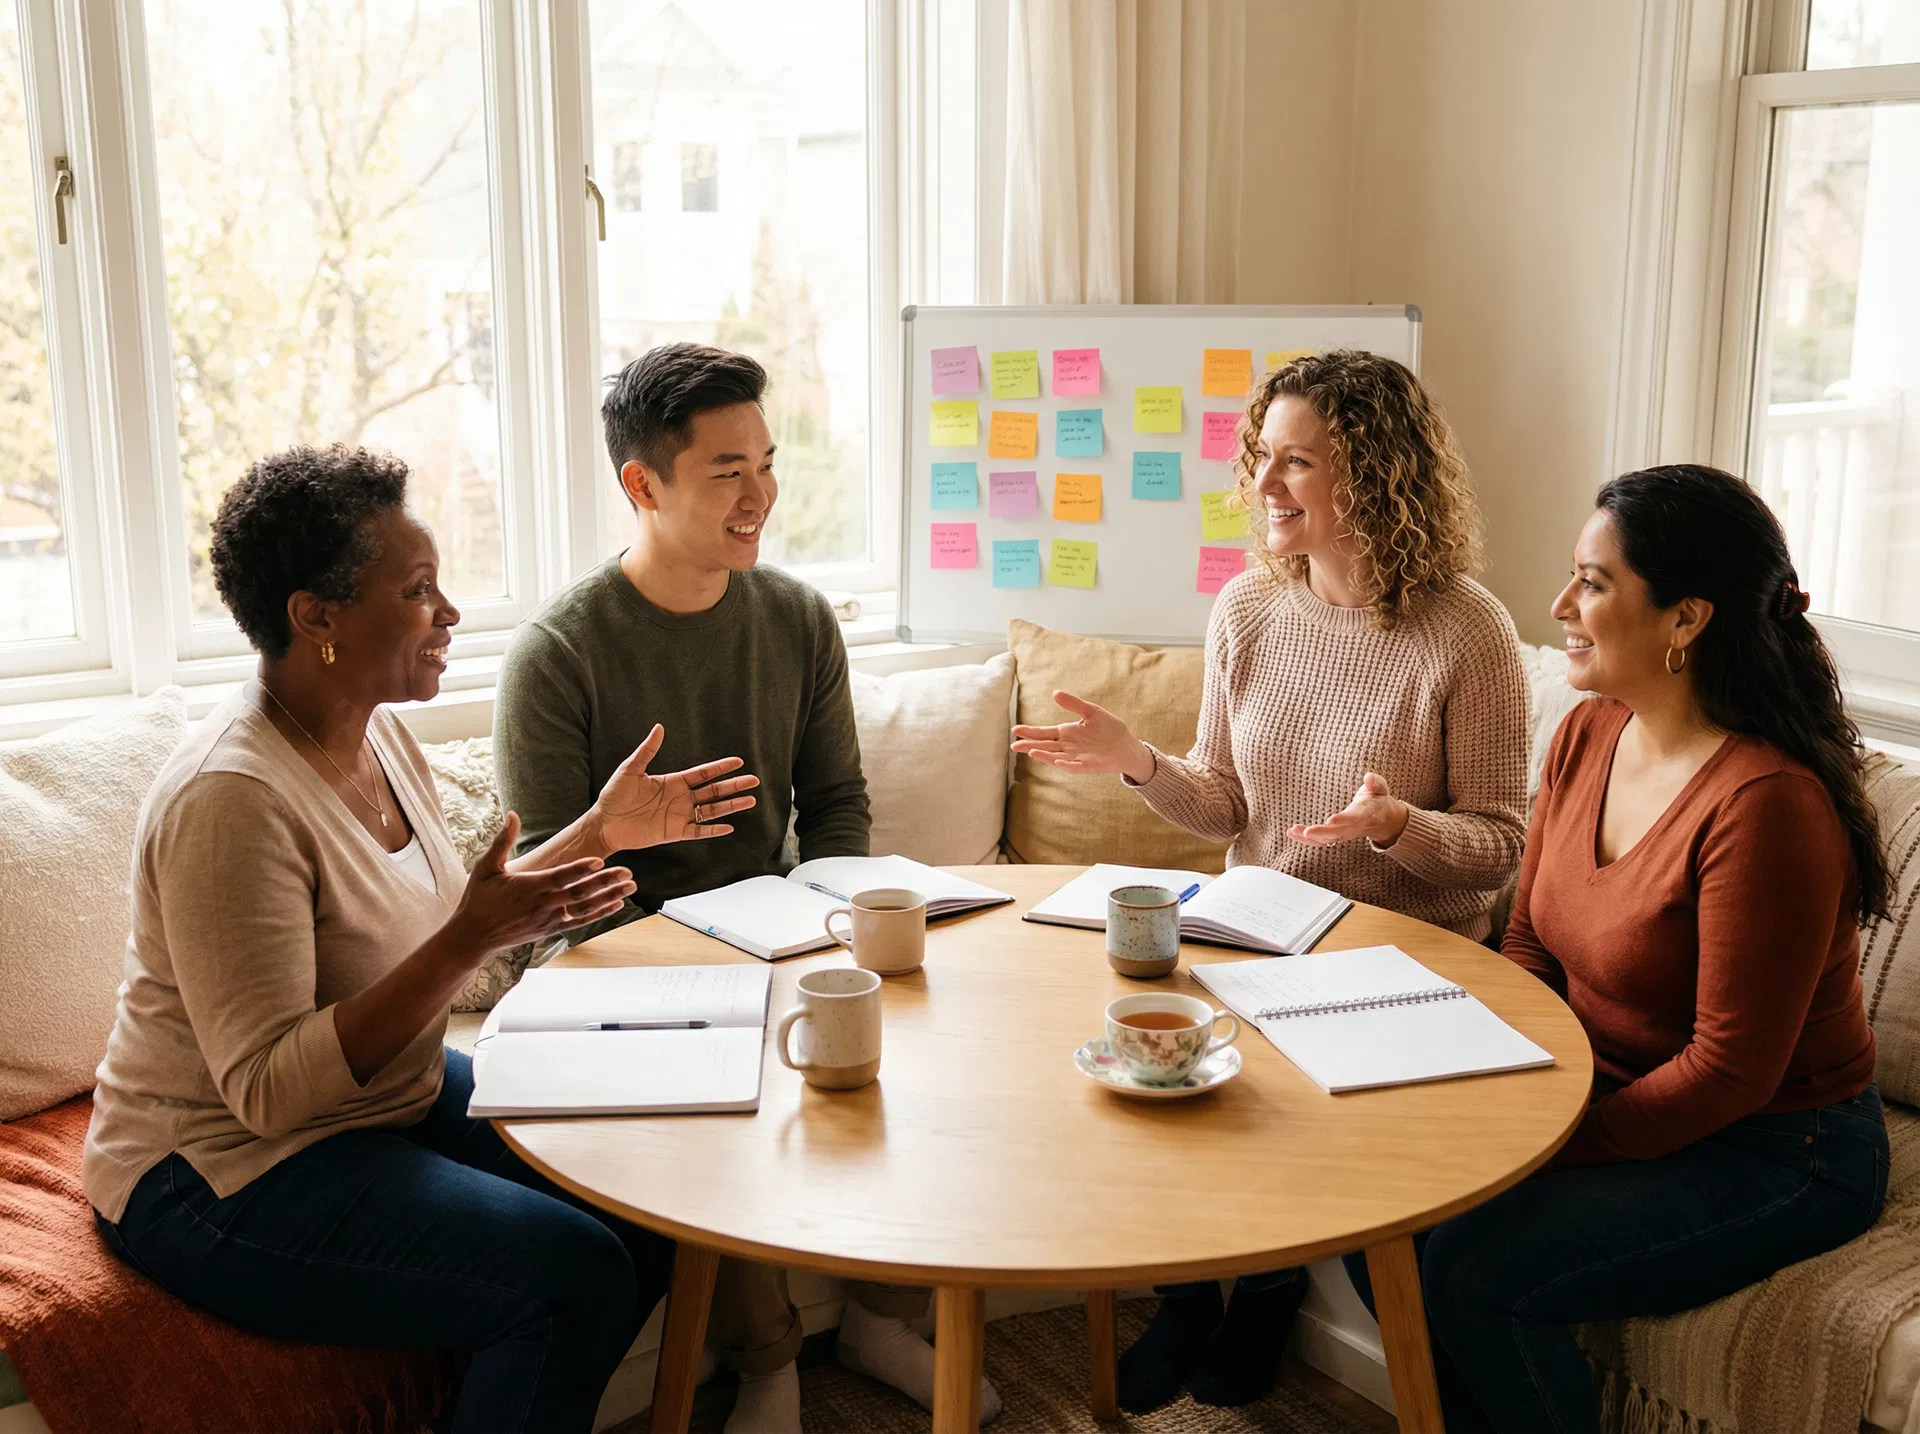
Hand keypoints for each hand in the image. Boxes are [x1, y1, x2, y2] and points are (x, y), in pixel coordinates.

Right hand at [446, 814, 636, 955]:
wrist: (473, 936)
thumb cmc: (478, 899)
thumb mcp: (486, 867)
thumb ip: (502, 841)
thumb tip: (513, 815)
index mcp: (528, 887)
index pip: (560, 877)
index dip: (580, 869)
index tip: (600, 861)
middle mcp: (542, 904)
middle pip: (579, 893)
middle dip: (605, 882)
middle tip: (628, 872)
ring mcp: (549, 919)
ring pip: (585, 908)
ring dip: (610, 897)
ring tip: (630, 886)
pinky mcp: (551, 930)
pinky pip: (580, 922)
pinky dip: (600, 914)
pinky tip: (617, 905)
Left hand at [588, 725, 759, 852]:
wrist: (604, 824)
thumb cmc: (614, 795)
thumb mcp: (630, 769)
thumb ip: (647, 751)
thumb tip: (659, 727)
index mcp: (673, 782)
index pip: (703, 773)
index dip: (720, 768)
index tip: (738, 762)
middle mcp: (680, 799)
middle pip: (714, 791)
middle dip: (734, 786)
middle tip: (754, 781)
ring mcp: (679, 816)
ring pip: (711, 810)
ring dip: (730, 806)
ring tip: (750, 801)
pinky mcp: (674, 833)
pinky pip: (698, 831)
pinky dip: (713, 830)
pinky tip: (729, 826)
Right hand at [1011, 690, 1154, 783]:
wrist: (1127, 745)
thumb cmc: (1110, 728)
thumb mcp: (1091, 711)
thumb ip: (1074, 704)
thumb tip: (1055, 693)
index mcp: (1066, 733)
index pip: (1044, 732)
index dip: (1031, 732)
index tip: (1016, 730)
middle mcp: (1067, 747)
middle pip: (1045, 746)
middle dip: (1030, 745)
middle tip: (1015, 745)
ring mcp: (1076, 758)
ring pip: (1056, 757)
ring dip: (1044, 755)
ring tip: (1031, 752)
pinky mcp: (1087, 767)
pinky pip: (1074, 767)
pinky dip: (1066, 765)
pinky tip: (1058, 761)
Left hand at [1287, 773, 1410, 847]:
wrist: (1382, 819)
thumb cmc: (1378, 799)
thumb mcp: (1380, 788)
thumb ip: (1375, 782)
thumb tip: (1369, 778)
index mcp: (1364, 813)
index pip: (1353, 818)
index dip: (1342, 820)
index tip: (1330, 820)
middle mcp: (1353, 826)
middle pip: (1337, 833)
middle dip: (1320, 832)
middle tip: (1305, 831)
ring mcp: (1345, 834)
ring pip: (1326, 839)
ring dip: (1308, 837)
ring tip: (1292, 830)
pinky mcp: (1337, 836)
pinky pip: (1321, 841)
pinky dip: (1306, 839)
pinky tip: (1291, 833)